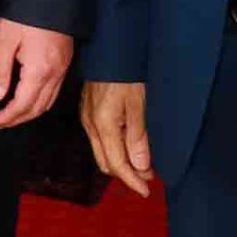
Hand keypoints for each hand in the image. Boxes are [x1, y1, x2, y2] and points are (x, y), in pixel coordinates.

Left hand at [0, 18, 72, 129]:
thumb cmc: (30, 10)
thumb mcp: (5, 38)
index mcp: (39, 71)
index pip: (22, 106)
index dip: (7, 118)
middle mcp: (55, 72)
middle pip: (37, 108)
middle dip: (18, 119)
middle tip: (1, 122)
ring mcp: (63, 66)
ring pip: (48, 101)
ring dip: (31, 111)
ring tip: (14, 112)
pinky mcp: (66, 58)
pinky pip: (55, 89)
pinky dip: (41, 99)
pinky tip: (31, 94)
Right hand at [81, 80, 153, 196]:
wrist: (112, 46)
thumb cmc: (127, 71)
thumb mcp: (138, 103)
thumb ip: (138, 137)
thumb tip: (141, 167)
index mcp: (103, 125)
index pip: (117, 164)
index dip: (132, 180)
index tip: (146, 190)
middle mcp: (90, 124)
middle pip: (106, 162)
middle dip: (127, 174)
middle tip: (148, 178)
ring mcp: (87, 117)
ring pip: (101, 152)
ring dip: (121, 161)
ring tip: (142, 163)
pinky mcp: (88, 110)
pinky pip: (99, 139)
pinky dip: (114, 148)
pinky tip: (128, 144)